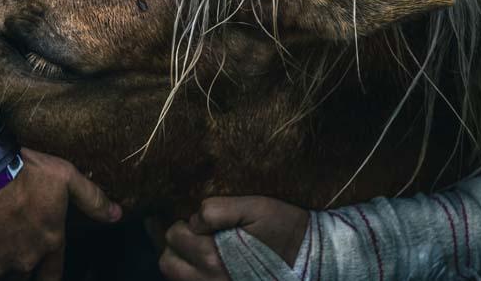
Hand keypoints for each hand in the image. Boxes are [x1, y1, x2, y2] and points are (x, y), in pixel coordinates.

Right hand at [0, 148, 120, 279]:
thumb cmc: (24, 172)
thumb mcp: (65, 178)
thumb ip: (92, 198)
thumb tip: (117, 215)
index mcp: (48, 244)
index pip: (53, 275)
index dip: (47, 276)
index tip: (41, 275)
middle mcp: (21, 262)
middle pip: (20, 279)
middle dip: (14, 271)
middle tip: (5, 250)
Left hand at [159, 196, 309, 280]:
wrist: (312, 259)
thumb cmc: (285, 229)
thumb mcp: (256, 208)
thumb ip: (219, 210)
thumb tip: (194, 219)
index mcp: (214, 259)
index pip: (174, 238)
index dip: (183, 224)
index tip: (197, 222)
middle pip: (168, 265)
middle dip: (175, 246)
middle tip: (193, 236)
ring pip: (179, 280)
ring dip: (183, 263)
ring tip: (200, 250)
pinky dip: (196, 276)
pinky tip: (209, 265)